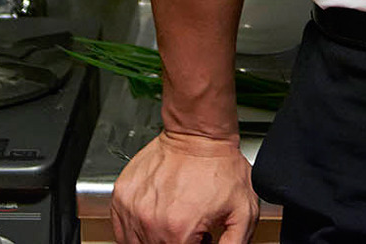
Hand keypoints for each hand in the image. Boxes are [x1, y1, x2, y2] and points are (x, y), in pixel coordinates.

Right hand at [109, 129, 257, 243]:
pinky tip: (156, 216)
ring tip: (174, 219)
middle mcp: (151, 222)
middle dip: (176, 242)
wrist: (197, 133)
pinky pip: (121, 229)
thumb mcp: (244, 211)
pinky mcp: (121, 197)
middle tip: (190, 226)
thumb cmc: (219, 166)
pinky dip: (137, 229)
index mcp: (179, 231)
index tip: (200, 237)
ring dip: (155, 238)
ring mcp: (132, 209)